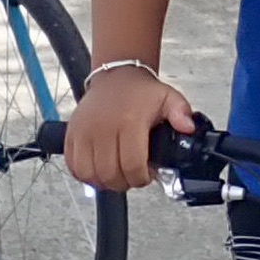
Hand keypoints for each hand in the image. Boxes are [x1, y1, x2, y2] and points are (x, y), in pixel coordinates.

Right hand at [63, 62, 194, 192]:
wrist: (115, 76)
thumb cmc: (141, 92)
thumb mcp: (168, 98)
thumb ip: (181, 113)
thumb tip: (188, 128)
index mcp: (129, 122)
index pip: (132, 165)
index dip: (141, 178)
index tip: (146, 174)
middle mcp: (103, 128)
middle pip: (110, 174)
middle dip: (125, 183)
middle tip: (132, 176)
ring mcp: (84, 132)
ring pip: (89, 174)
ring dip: (104, 182)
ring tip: (116, 175)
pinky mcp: (72, 134)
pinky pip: (73, 165)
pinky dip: (85, 174)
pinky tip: (98, 170)